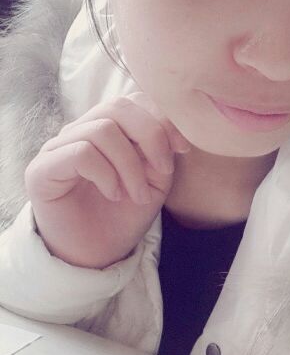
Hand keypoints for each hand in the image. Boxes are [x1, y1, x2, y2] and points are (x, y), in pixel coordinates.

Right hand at [24, 92, 190, 268]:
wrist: (100, 253)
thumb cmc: (128, 211)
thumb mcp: (156, 175)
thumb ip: (162, 145)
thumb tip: (171, 121)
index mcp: (109, 127)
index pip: (134, 101)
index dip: (162, 118)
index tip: (183, 148)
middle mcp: (81, 130)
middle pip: (118, 107)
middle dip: (150, 136)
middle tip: (163, 170)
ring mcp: (59, 147)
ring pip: (103, 130)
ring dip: (130, 165)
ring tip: (137, 194)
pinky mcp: (42, 169)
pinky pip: (80, 152)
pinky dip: (106, 174)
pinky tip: (113, 194)